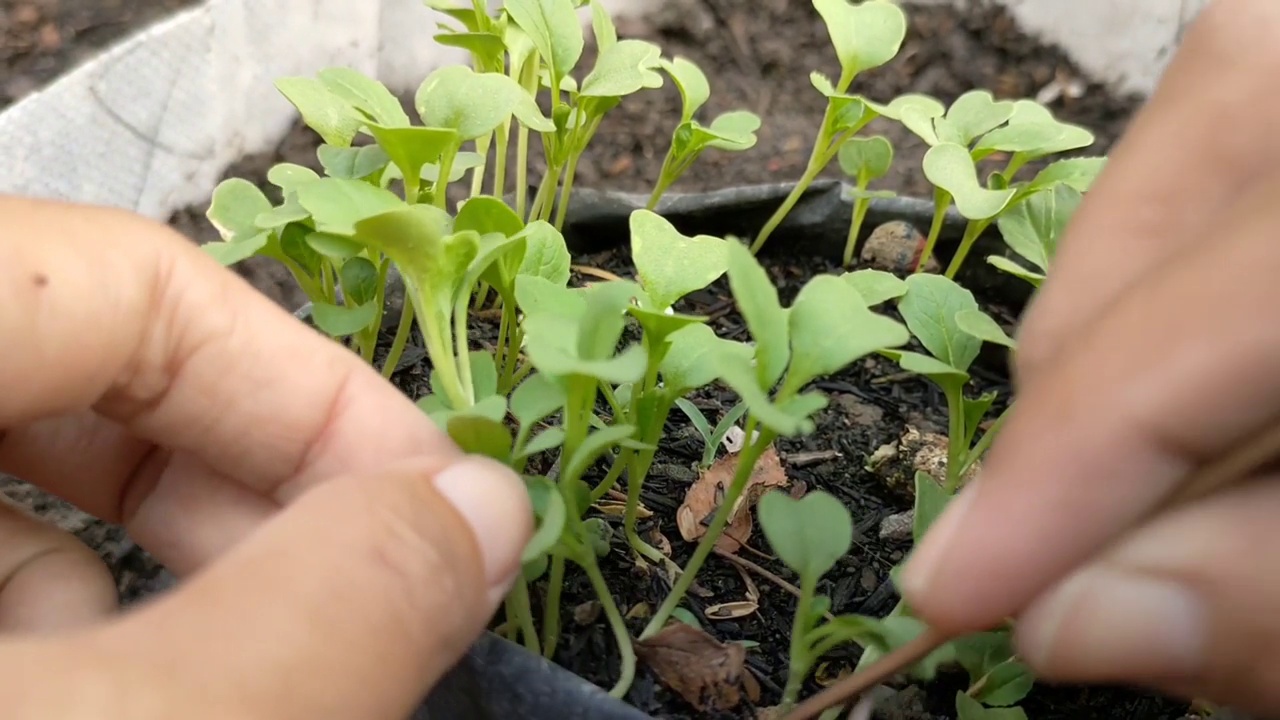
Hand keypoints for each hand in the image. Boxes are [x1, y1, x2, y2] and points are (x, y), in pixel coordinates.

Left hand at [0, 195, 530, 717]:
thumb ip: (321, 608)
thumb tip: (482, 511)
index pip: (139, 282)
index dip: (317, 396)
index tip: (440, 511)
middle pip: (81, 361)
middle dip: (248, 487)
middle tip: (358, 593)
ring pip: (11, 444)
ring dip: (144, 559)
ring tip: (218, 664)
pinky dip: (33, 602)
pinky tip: (87, 686)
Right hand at [898, 0, 1279, 712]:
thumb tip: (1075, 624)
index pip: (1219, 314)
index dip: (1069, 471)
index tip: (959, 597)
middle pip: (1155, 222)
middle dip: (1081, 409)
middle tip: (1058, 557)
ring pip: (1157, 175)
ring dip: (1109, 348)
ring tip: (1130, 478)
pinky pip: (1191, 162)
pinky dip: (1157, 287)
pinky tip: (1195, 393)